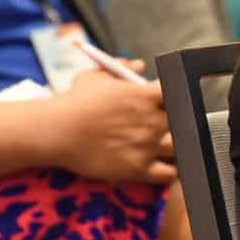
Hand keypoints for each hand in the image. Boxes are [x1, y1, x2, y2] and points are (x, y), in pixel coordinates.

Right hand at [47, 68, 176, 183]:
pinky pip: (168, 174)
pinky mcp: (138, 168)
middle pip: (184, 123)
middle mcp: (152, 120)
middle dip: (179, 125)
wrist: (55, 131)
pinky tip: (162, 168)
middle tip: (170, 129)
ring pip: (179, 149)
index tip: (171, 104)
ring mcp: (147, 145)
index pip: (180, 94)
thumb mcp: (96, 76)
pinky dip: (169, 172)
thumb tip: (140, 65)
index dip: (178, 99)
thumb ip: (122, 67)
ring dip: (176, 148)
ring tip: (169, 149)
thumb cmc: (74, 102)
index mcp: (146, 95)